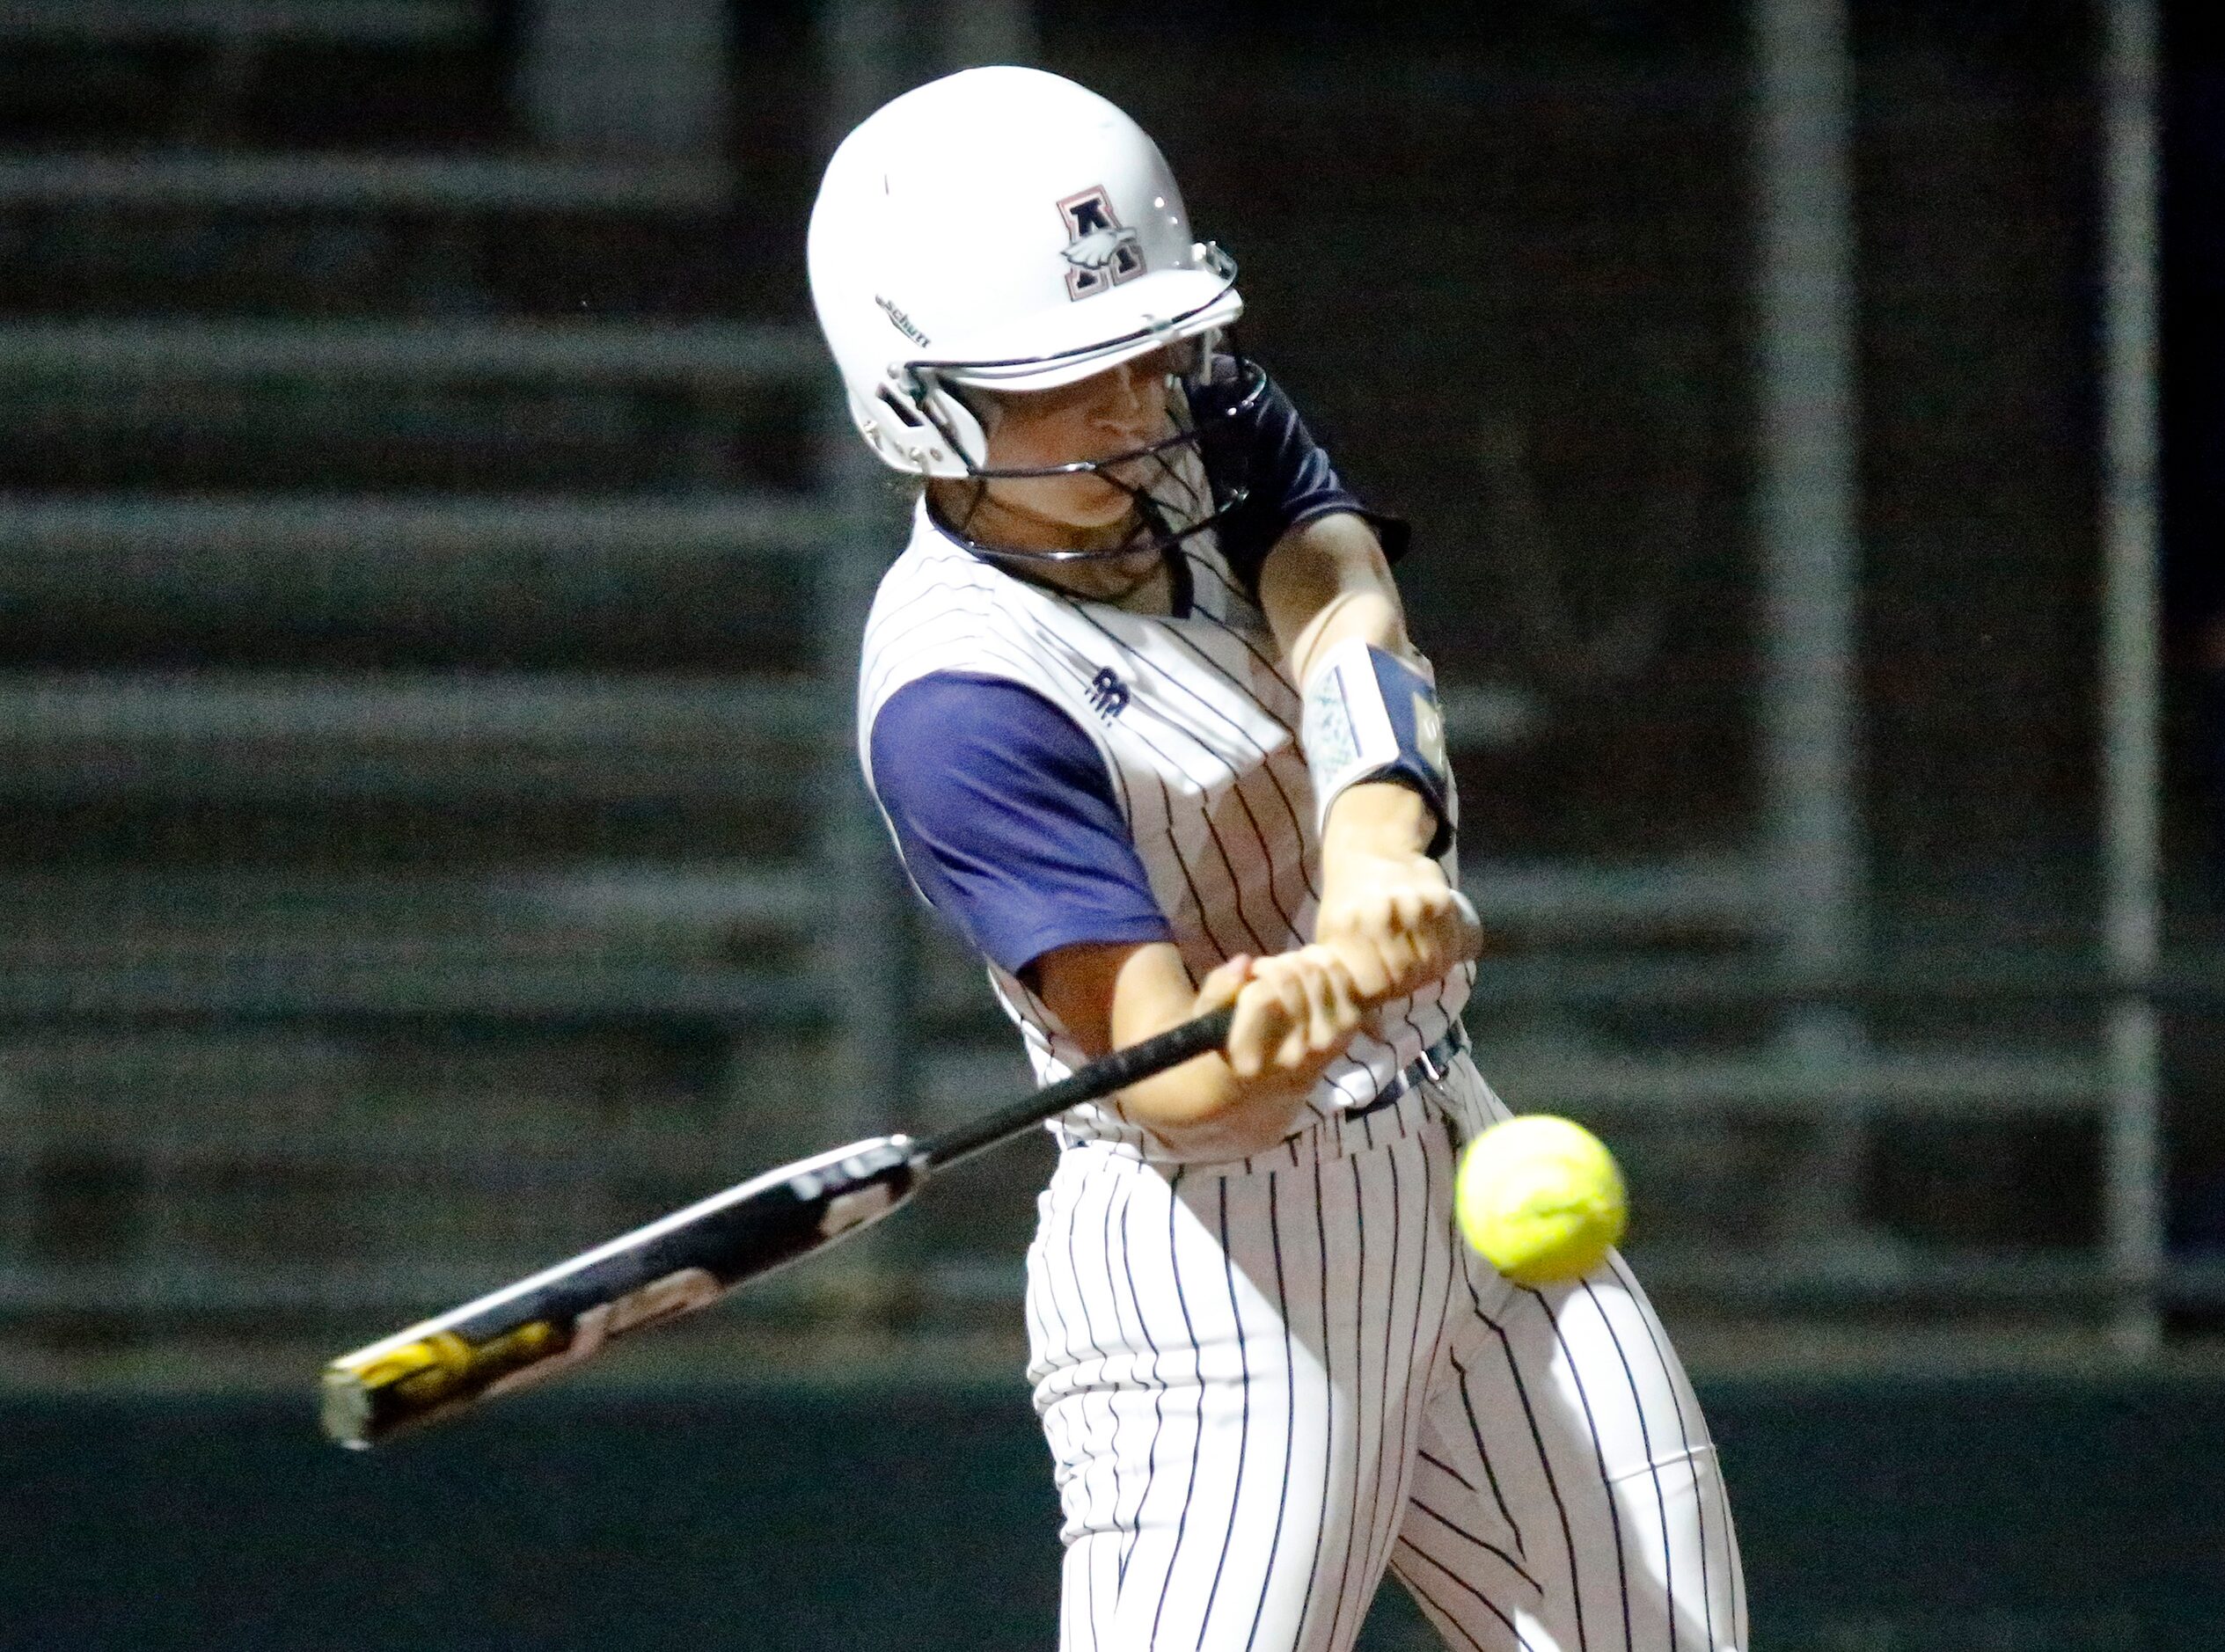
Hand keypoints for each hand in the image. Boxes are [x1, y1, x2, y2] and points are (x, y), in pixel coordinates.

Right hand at [1193, 946, 1367, 1085]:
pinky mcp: (1350, 1030)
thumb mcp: (1207, 1022)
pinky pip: (1341, 977)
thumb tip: (1243, 963)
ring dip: (1299, 961)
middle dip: (1275, 964)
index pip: (1261, 999)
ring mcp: (1327, 1044)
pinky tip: (1308, 969)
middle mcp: (1294, 1057)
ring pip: (1315, 974)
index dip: (1256, 975)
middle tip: (1268, 970)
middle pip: (1290, 982)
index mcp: (1252, 1063)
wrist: (1271, 1083)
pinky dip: (1324, 962)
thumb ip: (1217, 991)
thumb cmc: (1231, 1044)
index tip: (1251, 974)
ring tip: (1286, 971)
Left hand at [1315, 845, 1469, 1007]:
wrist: (1371, 853)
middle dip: (1409, 981)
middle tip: (1402, 968)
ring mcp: (1411, 908)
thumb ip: (1349, 983)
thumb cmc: (1348, 905)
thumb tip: (1374, 1033)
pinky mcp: (1438, 899)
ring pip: (1437, 963)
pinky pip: (1455, 942)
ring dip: (1433, 965)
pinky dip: (1451, 947)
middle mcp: (1379, 920)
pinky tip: (1436, 938)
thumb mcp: (1333, 942)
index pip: (1378, 988)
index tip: (1382, 987)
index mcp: (1347, 932)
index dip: (1383, 994)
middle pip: (1410, 978)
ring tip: (1418, 952)